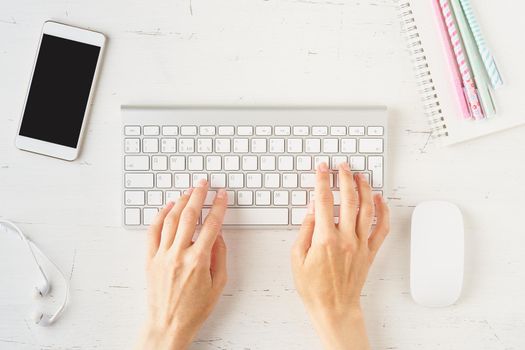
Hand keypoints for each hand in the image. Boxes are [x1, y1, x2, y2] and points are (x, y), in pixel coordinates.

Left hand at [137, 180, 227, 349]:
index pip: (211, 225)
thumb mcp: (218, 284)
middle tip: (203, 183)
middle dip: (198, 195)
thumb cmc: (194, 309)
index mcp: (198, 260)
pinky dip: (160, 216)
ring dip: (180, 202)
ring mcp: (162, 256)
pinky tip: (167, 207)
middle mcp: (179, 254)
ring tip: (188, 192)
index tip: (221, 195)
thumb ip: (220, 256)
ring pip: (170, 220)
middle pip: (189, 216)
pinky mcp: (150, 259)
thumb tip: (218, 235)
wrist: (168, 325)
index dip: (218, 206)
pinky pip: (153, 232)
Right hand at [291, 162, 389, 349]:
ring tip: (360, 176)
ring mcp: (360, 244)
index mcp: (325, 239)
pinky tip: (380, 200)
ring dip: (364, 189)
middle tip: (342, 166)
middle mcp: (345, 238)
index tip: (322, 169)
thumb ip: (305, 230)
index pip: (323, 201)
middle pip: (348, 199)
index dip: (322, 181)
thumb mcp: (297, 258)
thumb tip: (312, 209)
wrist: (334, 308)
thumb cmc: (313, 287)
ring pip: (367, 209)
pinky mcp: (370, 252)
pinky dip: (383, 212)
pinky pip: (382, 229)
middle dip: (345, 178)